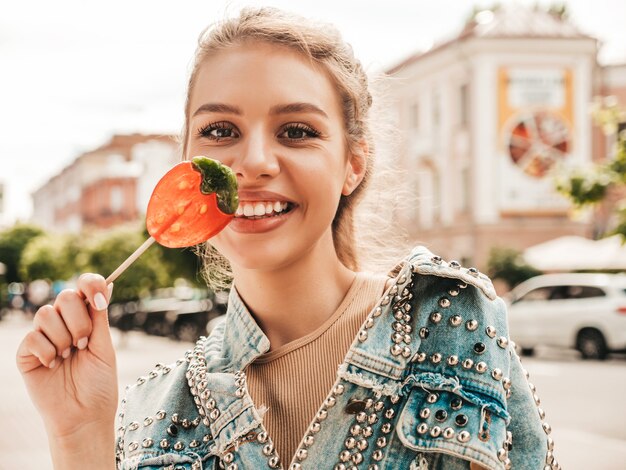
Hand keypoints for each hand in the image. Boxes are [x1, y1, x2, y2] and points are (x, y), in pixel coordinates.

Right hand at [16, 274, 118, 441]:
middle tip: (84, 345)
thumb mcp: (105, 347)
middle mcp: (64, 323)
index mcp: (86, 318)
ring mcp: (44, 337)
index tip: (99, 300)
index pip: (84, 286)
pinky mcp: (27, 353)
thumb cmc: (98, 384)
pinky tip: (53, 366)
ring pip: (47, 314)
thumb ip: (100, 316)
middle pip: (65, 297)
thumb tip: (108, 284)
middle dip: (79, 322)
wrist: (84, 415)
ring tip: (69, 357)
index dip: (90, 284)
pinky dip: (47, 352)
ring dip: (63, 338)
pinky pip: (33, 337)